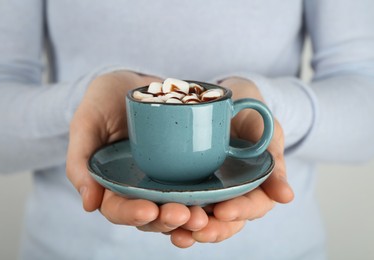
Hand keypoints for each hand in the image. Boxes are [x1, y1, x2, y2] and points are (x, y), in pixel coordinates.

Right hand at [66, 71, 208, 246]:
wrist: (133, 83)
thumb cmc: (104, 100)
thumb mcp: (86, 123)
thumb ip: (79, 159)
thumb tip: (88, 203)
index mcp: (111, 184)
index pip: (118, 209)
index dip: (131, 214)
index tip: (148, 211)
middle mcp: (138, 187)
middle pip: (152, 215)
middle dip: (167, 219)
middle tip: (185, 215)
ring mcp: (162, 179)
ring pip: (175, 207)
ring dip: (189, 216)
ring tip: (204, 216)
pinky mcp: (183, 167)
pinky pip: (194, 188)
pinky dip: (206, 198)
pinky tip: (219, 200)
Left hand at [168, 77, 293, 245]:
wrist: (228, 100)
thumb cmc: (252, 115)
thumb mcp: (268, 132)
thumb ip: (275, 160)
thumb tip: (287, 198)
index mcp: (256, 185)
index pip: (253, 206)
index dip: (240, 211)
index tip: (224, 211)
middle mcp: (232, 193)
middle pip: (225, 221)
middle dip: (212, 228)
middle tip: (196, 227)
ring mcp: (209, 190)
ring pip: (202, 217)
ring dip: (189, 227)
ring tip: (177, 231)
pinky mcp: (187, 184)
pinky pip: (180, 202)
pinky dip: (170, 213)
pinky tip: (157, 216)